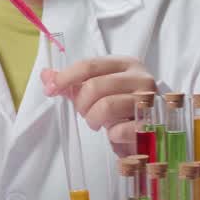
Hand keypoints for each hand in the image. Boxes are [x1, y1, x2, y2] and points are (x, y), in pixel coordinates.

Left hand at [41, 57, 155, 158]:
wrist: (151, 129)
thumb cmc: (121, 106)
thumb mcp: (98, 90)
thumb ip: (73, 83)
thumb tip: (46, 75)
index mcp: (126, 64)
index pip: (88, 65)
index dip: (65, 78)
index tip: (51, 90)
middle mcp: (140, 78)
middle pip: (94, 86)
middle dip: (81, 104)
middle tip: (84, 112)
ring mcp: (149, 101)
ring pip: (106, 106)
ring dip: (93, 119)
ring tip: (97, 122)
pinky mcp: (152, 124)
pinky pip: (121, 129)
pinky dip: (112, 134)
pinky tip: (115, 133)